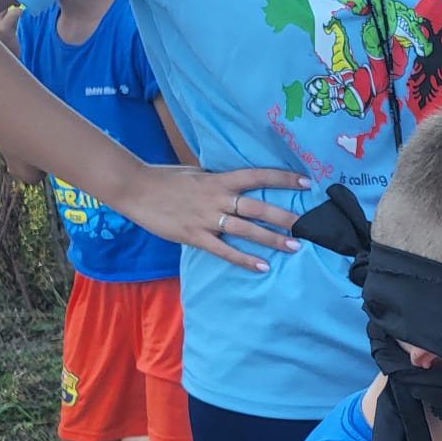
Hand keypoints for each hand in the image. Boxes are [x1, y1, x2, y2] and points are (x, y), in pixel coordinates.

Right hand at [116, 164, 309, 273]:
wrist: (135, 188)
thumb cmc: (166, 179)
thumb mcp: (196, 173)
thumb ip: (219, 181)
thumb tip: (240, 184)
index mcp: (218, 180)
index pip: (257, 176)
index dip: (282, 179)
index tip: (306, 182)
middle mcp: (216, 198)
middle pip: (257, 207)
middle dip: (284, 216)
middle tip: (307, 224)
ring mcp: (206, 219)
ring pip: (245, 229)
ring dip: (271, 239)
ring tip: (294, 246)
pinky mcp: (194, 236)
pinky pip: (224, 251)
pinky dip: (244, 259)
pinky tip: (262, 267)